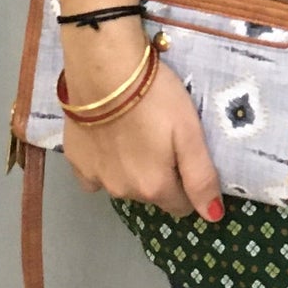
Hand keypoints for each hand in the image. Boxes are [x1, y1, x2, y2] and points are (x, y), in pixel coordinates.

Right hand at [61, 50, 223, 221]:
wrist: (103, 70)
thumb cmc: (155, 98)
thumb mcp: (189, 132)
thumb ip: (201, 177)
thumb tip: (213, 216)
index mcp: (154, 186)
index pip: (180, 205)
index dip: (188, 184)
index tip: (186, 155)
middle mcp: (124, 191)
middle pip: (152, 193)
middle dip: (161, 173)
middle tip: (162, 135)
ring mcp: (96, 177)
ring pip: (124, 183)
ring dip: (133, 167)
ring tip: (136, 132)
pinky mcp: (75, 161)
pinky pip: (94, 174)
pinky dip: (104, 163)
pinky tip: (108, 139)